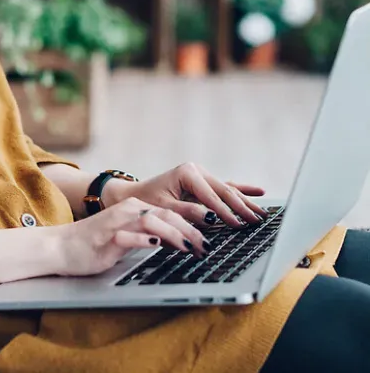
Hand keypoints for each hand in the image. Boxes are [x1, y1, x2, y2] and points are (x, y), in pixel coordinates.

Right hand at [54, 196, 208, 276]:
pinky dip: (145, 239)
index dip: (193, 225)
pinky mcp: (107, 236)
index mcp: (135, 210)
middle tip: (208, 246)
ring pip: (152, 221)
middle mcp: (129, 212)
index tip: (210, 238)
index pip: (171, 214)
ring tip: (192, 247)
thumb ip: (149, 236)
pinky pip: (129, 235)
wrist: (61, 246)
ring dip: (175, 234)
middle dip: (191, 230)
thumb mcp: (128, 238)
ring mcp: (117, 222)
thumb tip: (178, 242)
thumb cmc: (95, 245)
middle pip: (167, 216)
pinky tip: (158, 243)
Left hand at [103, 162, 266, 228]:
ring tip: (263, 212)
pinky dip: (242, 191)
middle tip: (258, 221)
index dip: (226, 212)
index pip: (212, 196)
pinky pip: (225, 188)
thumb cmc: (147, 202)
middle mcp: (197, 171)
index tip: (239, 225)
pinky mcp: (203, 183)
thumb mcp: (165, 209)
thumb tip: (212, 218)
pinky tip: (259, 191)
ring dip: (246, 201)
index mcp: (187, 173)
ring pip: (228, 189)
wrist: (134, 196)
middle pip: (225, 190)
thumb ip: (188, 213)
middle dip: (242, 207)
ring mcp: (201, 175)